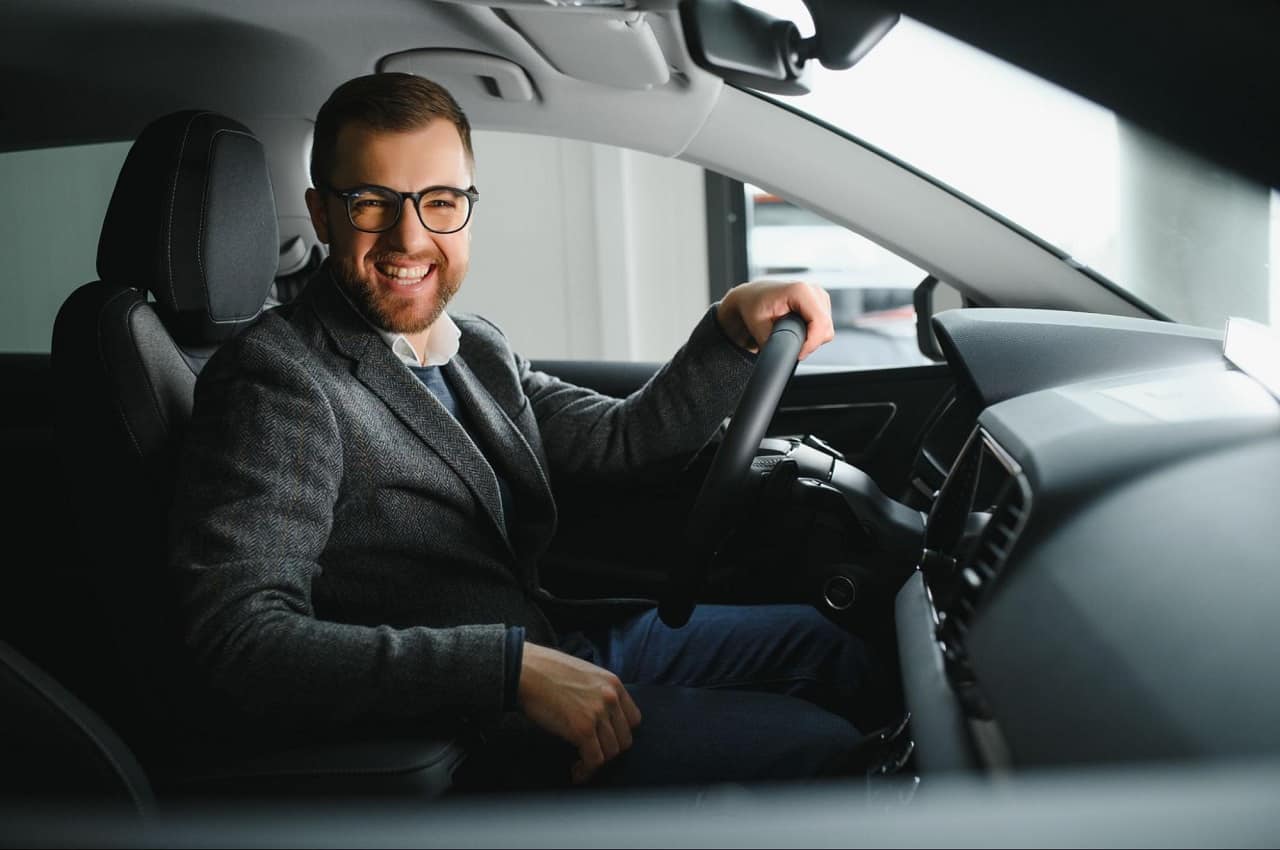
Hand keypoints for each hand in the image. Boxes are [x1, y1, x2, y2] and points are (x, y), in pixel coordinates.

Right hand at [517, 642, 641, 783]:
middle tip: (592, 754)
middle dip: (609, 750)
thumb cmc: (547, 670)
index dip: (620, 734)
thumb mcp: (585, 674)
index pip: (633, 720)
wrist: (526, 670)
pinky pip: (594, 760)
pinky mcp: (582, 729)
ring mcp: (598, 714)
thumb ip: (599, 692)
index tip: (606, 741)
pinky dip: (586, 771)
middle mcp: (611, 698)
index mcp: (614, 684)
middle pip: (625, 739)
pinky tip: (576, 771)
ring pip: (611, 752)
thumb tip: (601, 716)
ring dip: (597, 762)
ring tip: (582, 764)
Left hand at [716, 280, 834, 360]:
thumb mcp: (758, 327)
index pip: (820, 324)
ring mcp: (819, 295)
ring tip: (791, 335)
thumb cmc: (753, 306)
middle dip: (810, 344)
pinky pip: (824, 326)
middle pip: (826, 329)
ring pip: (827, 329)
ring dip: (812, 339)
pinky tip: (797, 330)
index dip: (811, 344)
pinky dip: (813, 334)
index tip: (798, 354)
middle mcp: (813, 290)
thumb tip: (784, 357)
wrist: (751, 297)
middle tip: (791, 348)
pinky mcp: (821, 302)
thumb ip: (774, 342)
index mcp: (800, 291)